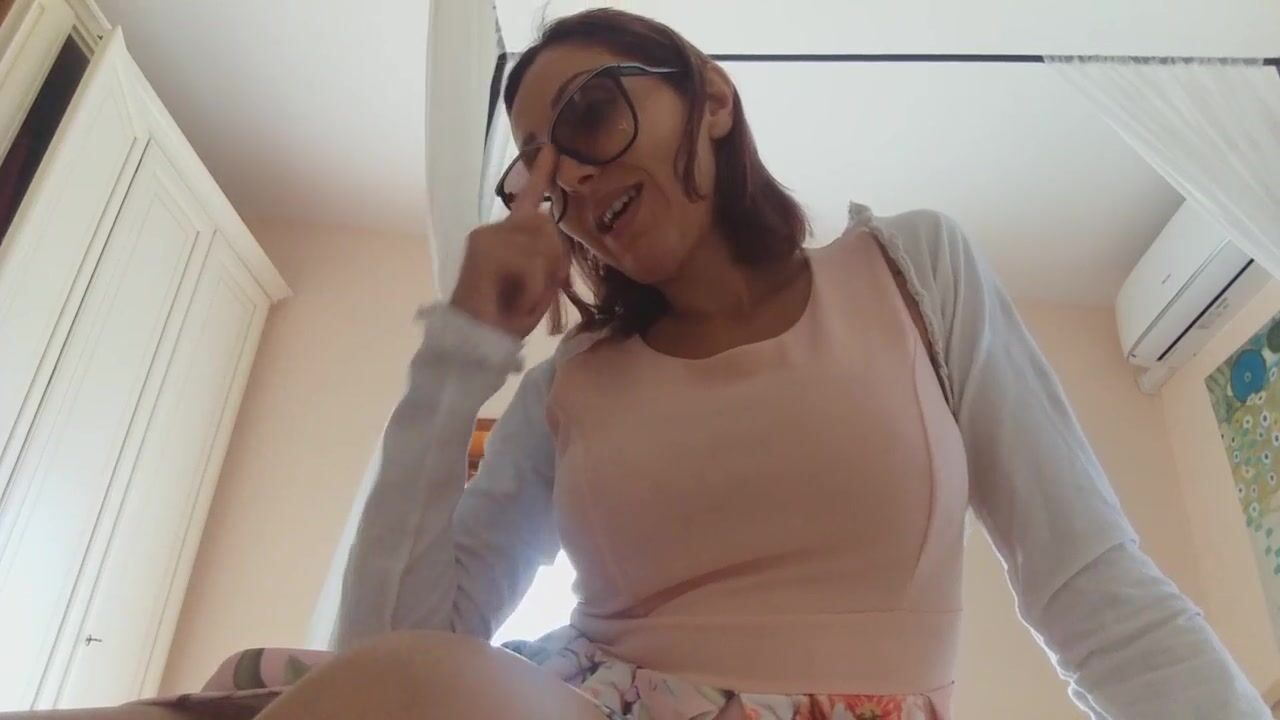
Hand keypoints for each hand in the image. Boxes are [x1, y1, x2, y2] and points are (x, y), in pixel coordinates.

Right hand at [450, 147, 569, 338]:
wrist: (474, 343)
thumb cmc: (505, 320)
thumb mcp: (538, 285)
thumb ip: (548, 256)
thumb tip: (549, 224)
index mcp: (507, 236)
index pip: (528, 199)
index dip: (541, 174)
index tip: (551, 150)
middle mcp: (494, 229)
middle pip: (548, 226)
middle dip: (554, 262)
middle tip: (534, 294)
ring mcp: (487, 236)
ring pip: (543, 245)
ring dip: (542, 280)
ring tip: (520, 300)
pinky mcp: (485, 248)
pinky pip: (531, 263)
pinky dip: (532, 288)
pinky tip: (513, 301)